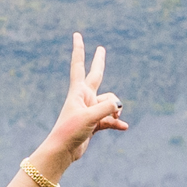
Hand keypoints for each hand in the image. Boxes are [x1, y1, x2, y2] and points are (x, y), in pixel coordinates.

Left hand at [39, 33, 129, 169]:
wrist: (63, 151)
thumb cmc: (70, 131)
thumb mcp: (90, 117)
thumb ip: (107, 108)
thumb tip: (119, 105)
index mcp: (78, 91)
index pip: (78, 65)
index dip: (79, 50)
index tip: (77, 35)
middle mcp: (84, 98)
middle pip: (95, 75)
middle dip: (99, 62)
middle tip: (101, 49)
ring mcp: (89, 109)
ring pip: (110, 103)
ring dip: (115, 111)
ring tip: (114, 120)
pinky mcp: (93, 123)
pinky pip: (110, 119)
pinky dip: (117, 123)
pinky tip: (123, 128)